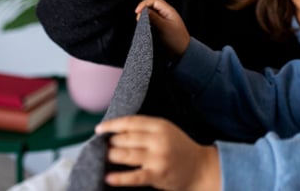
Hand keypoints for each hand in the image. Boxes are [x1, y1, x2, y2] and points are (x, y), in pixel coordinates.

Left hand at [95, 115, 220, 190]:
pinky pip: (134, 176)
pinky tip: (108, 178)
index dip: (112, 125)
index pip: (130, 122)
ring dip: (111, 156)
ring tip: (104, 157)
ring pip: (126, 155)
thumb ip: (146, 129)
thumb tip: (117, 131)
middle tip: (103, 146)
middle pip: (126, 138)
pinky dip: (119, 178)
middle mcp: (158, 139)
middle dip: (111, 142)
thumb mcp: (166, 131)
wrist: (200, 168)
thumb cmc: (180, 148)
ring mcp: (158, 158)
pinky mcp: (157, 174)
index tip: (99, 129)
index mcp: (160, 125)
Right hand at [135, 0, 190, 59]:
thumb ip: (153, 18)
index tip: (137, 12)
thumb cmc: (176, 39)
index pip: (154, 0)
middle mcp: (165, 13)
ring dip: (144, 16)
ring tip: (141, 23)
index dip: (144, 4)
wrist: (182, 52)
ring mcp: (163, 19)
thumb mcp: (164, 27)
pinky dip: (146, 22)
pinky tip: (145, 27)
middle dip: (143, 10)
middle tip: (138, 19)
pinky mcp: (160, 26)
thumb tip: (143, 11)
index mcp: (168, 10)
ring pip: (150, 13)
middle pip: (151, 5)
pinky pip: (151, 20)